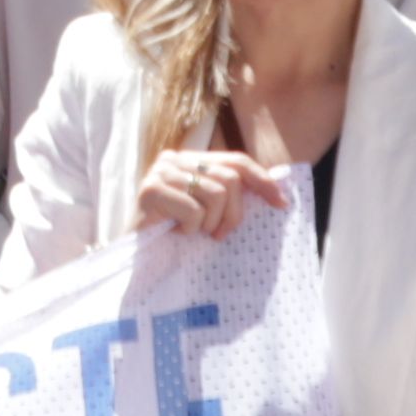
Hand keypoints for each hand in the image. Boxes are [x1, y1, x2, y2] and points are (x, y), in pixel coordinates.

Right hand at [132, 146, 289, 238]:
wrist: (135, 256)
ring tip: (193, 232)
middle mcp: (174, 159)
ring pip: (215, 194)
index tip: (280, 202)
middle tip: (219, 234)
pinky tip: (176, 233)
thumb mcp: (207, 210)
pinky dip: (190, 229)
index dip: (261, 180)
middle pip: (229, 179)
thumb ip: (229, 195)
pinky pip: (193, 210)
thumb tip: (275, 191)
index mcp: (190, 160)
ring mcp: (160, 172)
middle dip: (233, 213)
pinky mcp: (150, 190)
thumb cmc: (174, 235)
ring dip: (209, 223)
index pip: (235, 161)